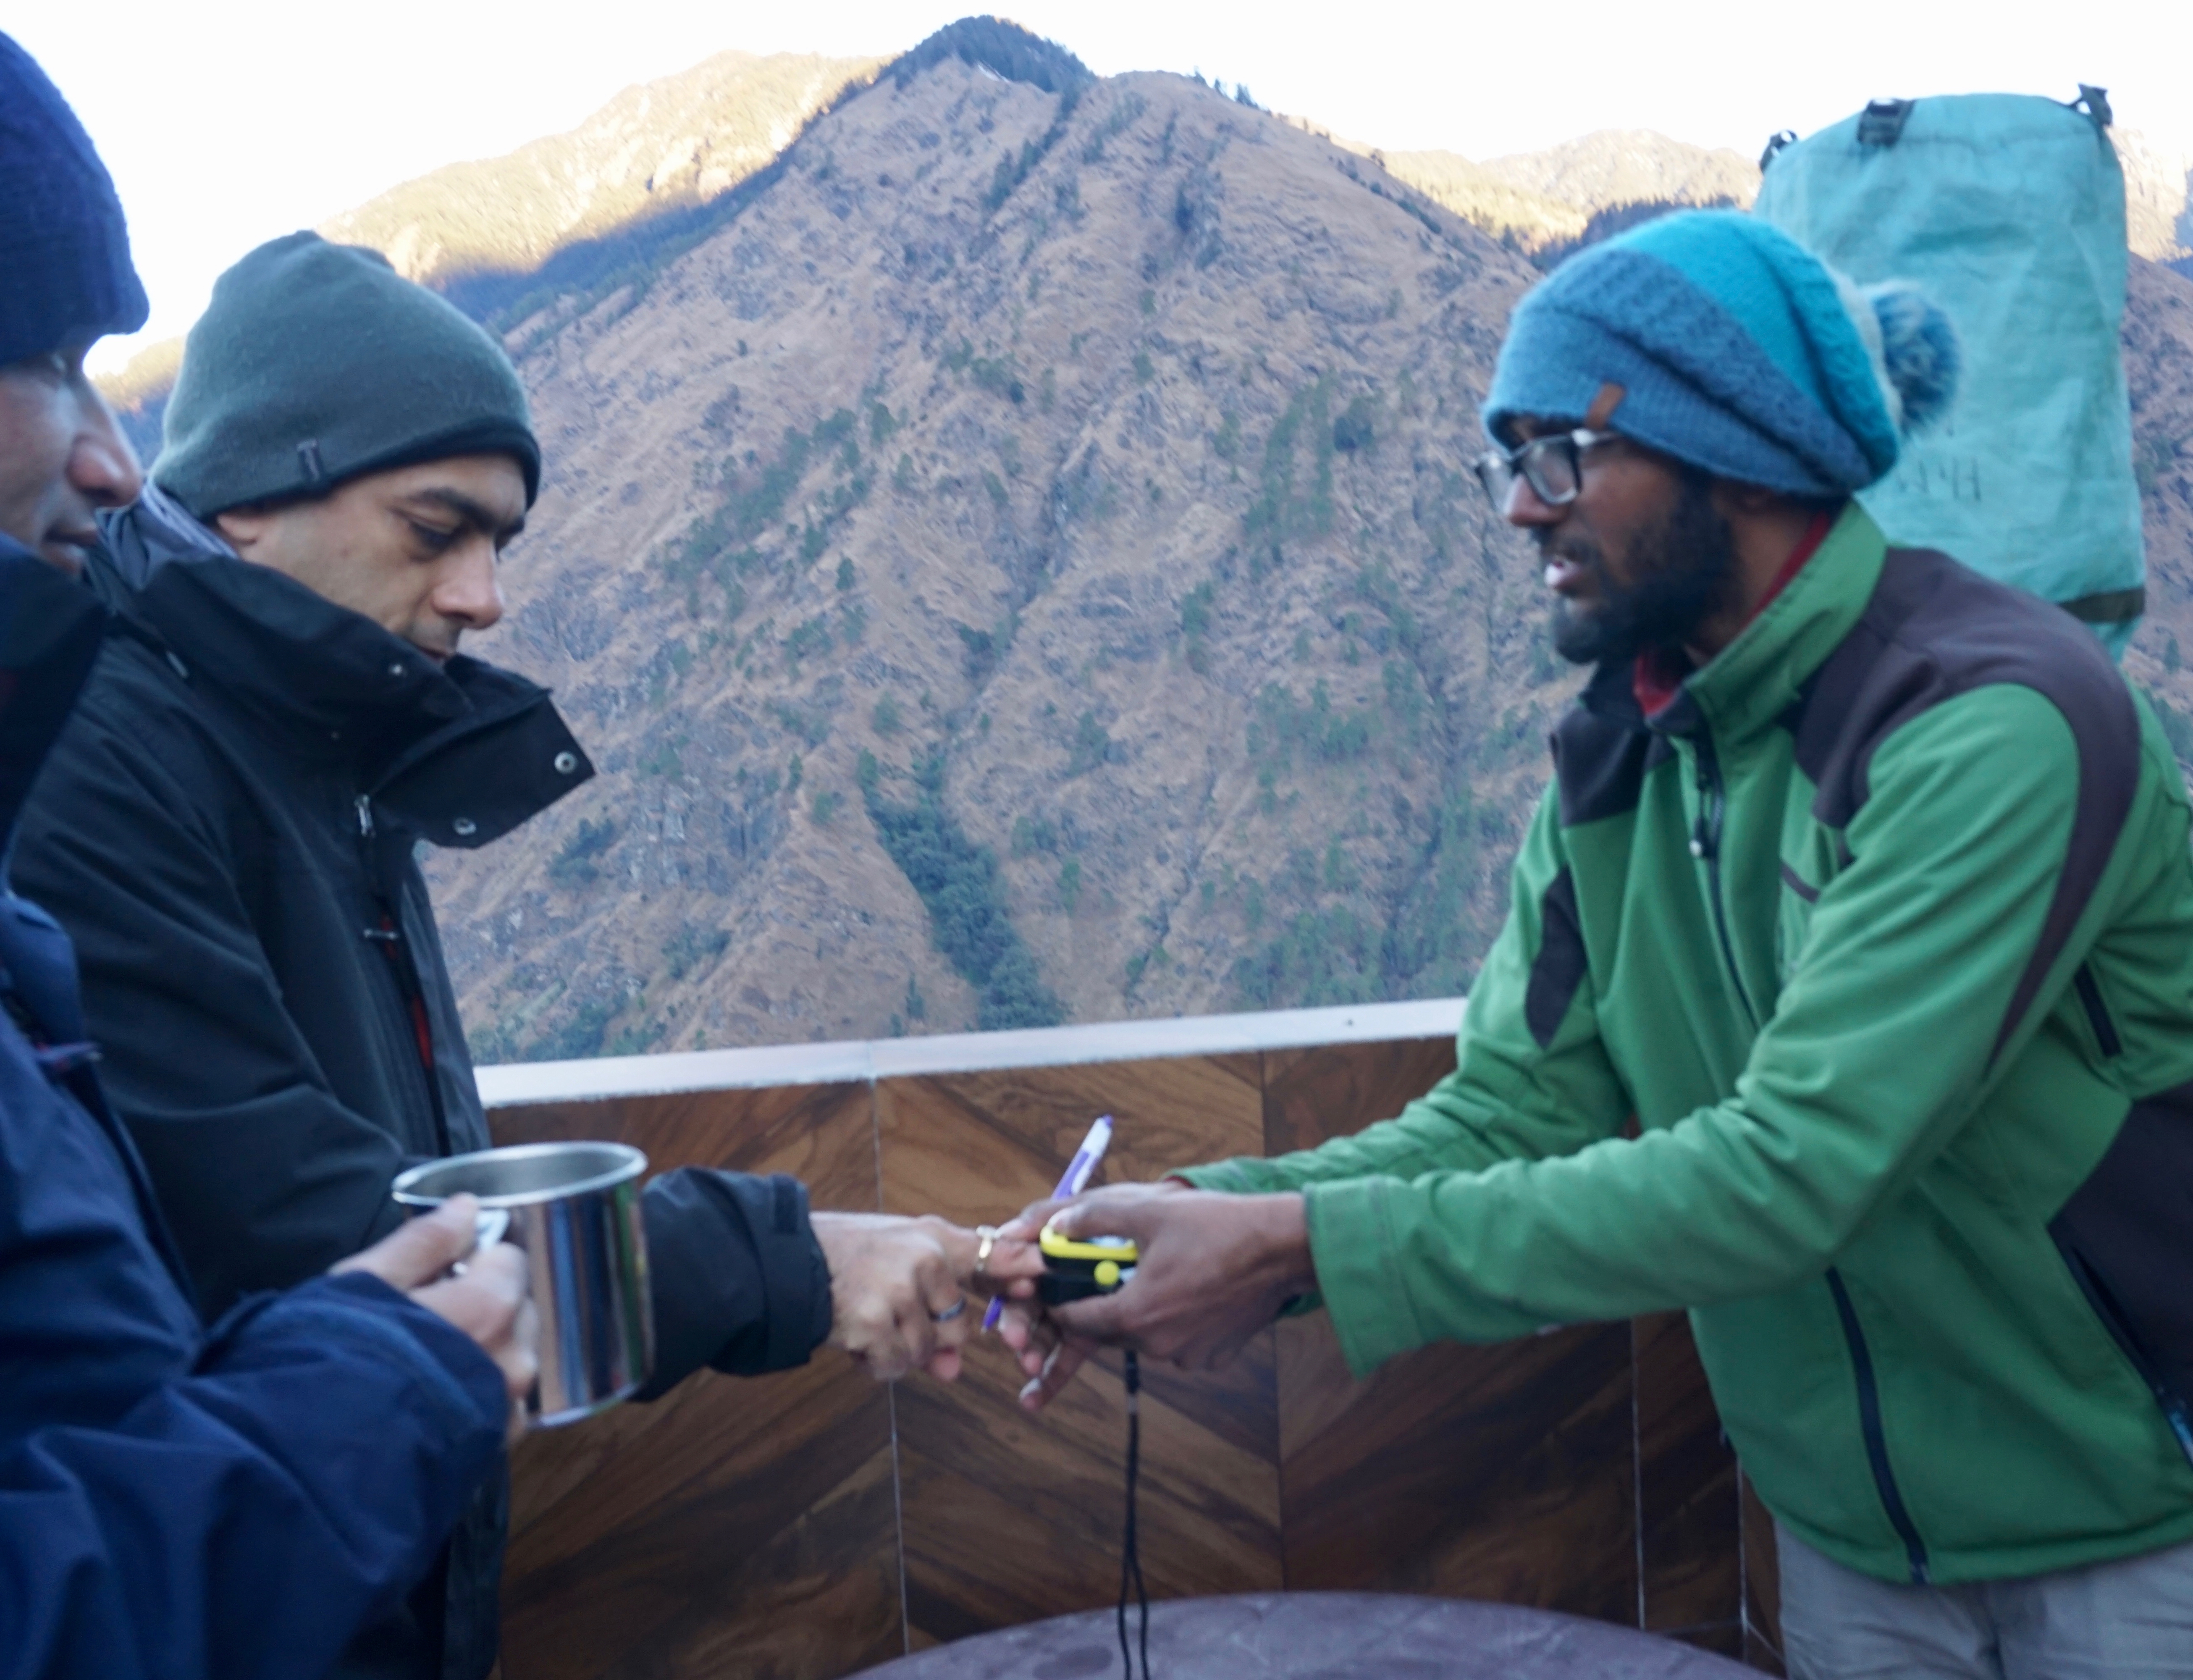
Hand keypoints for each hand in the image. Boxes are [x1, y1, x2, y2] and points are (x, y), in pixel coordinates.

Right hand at [335, 1194, 537, 1443]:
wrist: (310, 1463)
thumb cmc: (333, 1358)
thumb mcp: (366, 1281)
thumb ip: (424, 1242)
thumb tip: (467, 1208)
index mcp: (490, 1308)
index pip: (509, 1260)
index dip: (472, 1262)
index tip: (437, 1276)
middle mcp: (513, 1358)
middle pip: (517, 1311)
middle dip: (483, 1307)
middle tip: (425, 1323)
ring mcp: (507, 1408)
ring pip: (512, 1358)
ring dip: (483, 1353)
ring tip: (425, 1365)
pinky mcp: (494, 1449)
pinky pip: (502, 1404)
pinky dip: (479, 1396)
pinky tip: (435, 1401)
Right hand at [813, 1212, 1040, 1381]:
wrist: (791, 1263)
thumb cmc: (849, 1258)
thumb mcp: (900, 1254)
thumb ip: (937, 1305)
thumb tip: (953, 1370)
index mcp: (932, 1240)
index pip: (988, 1257)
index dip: (1017, 1270)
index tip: (1040, 1275)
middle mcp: (922, 1264)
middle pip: (955, 1331)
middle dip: (926, 1338)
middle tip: (889, 1314)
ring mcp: (898, 1295)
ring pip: (923, 1353)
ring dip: (897, 1351)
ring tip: (868, 1321)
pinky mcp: (873, 1324)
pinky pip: (893, 1367)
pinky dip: (875, 1365)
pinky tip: (856, 1339)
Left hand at [996, 1183, 1312, 1411]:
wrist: (1283, 1248)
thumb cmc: (1217, 1226)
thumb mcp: (1149, 1211)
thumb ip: (1094, 1218)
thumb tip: (1055, 1226)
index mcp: (1135, 1313)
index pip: (1076, 1321)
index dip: (1061, 1303)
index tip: (1059, 1286)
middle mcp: (1158, 1345)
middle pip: (1108, 1332)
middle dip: (1100, 1306)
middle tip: (1106, 1275)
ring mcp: (1189, 1355)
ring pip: (1144, 1337)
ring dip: (1139, 1314)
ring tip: (1155, 1276)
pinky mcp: (1214, 1356)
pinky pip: (1179, 1343)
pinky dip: (1175, 1323)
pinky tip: (1190, 1291)